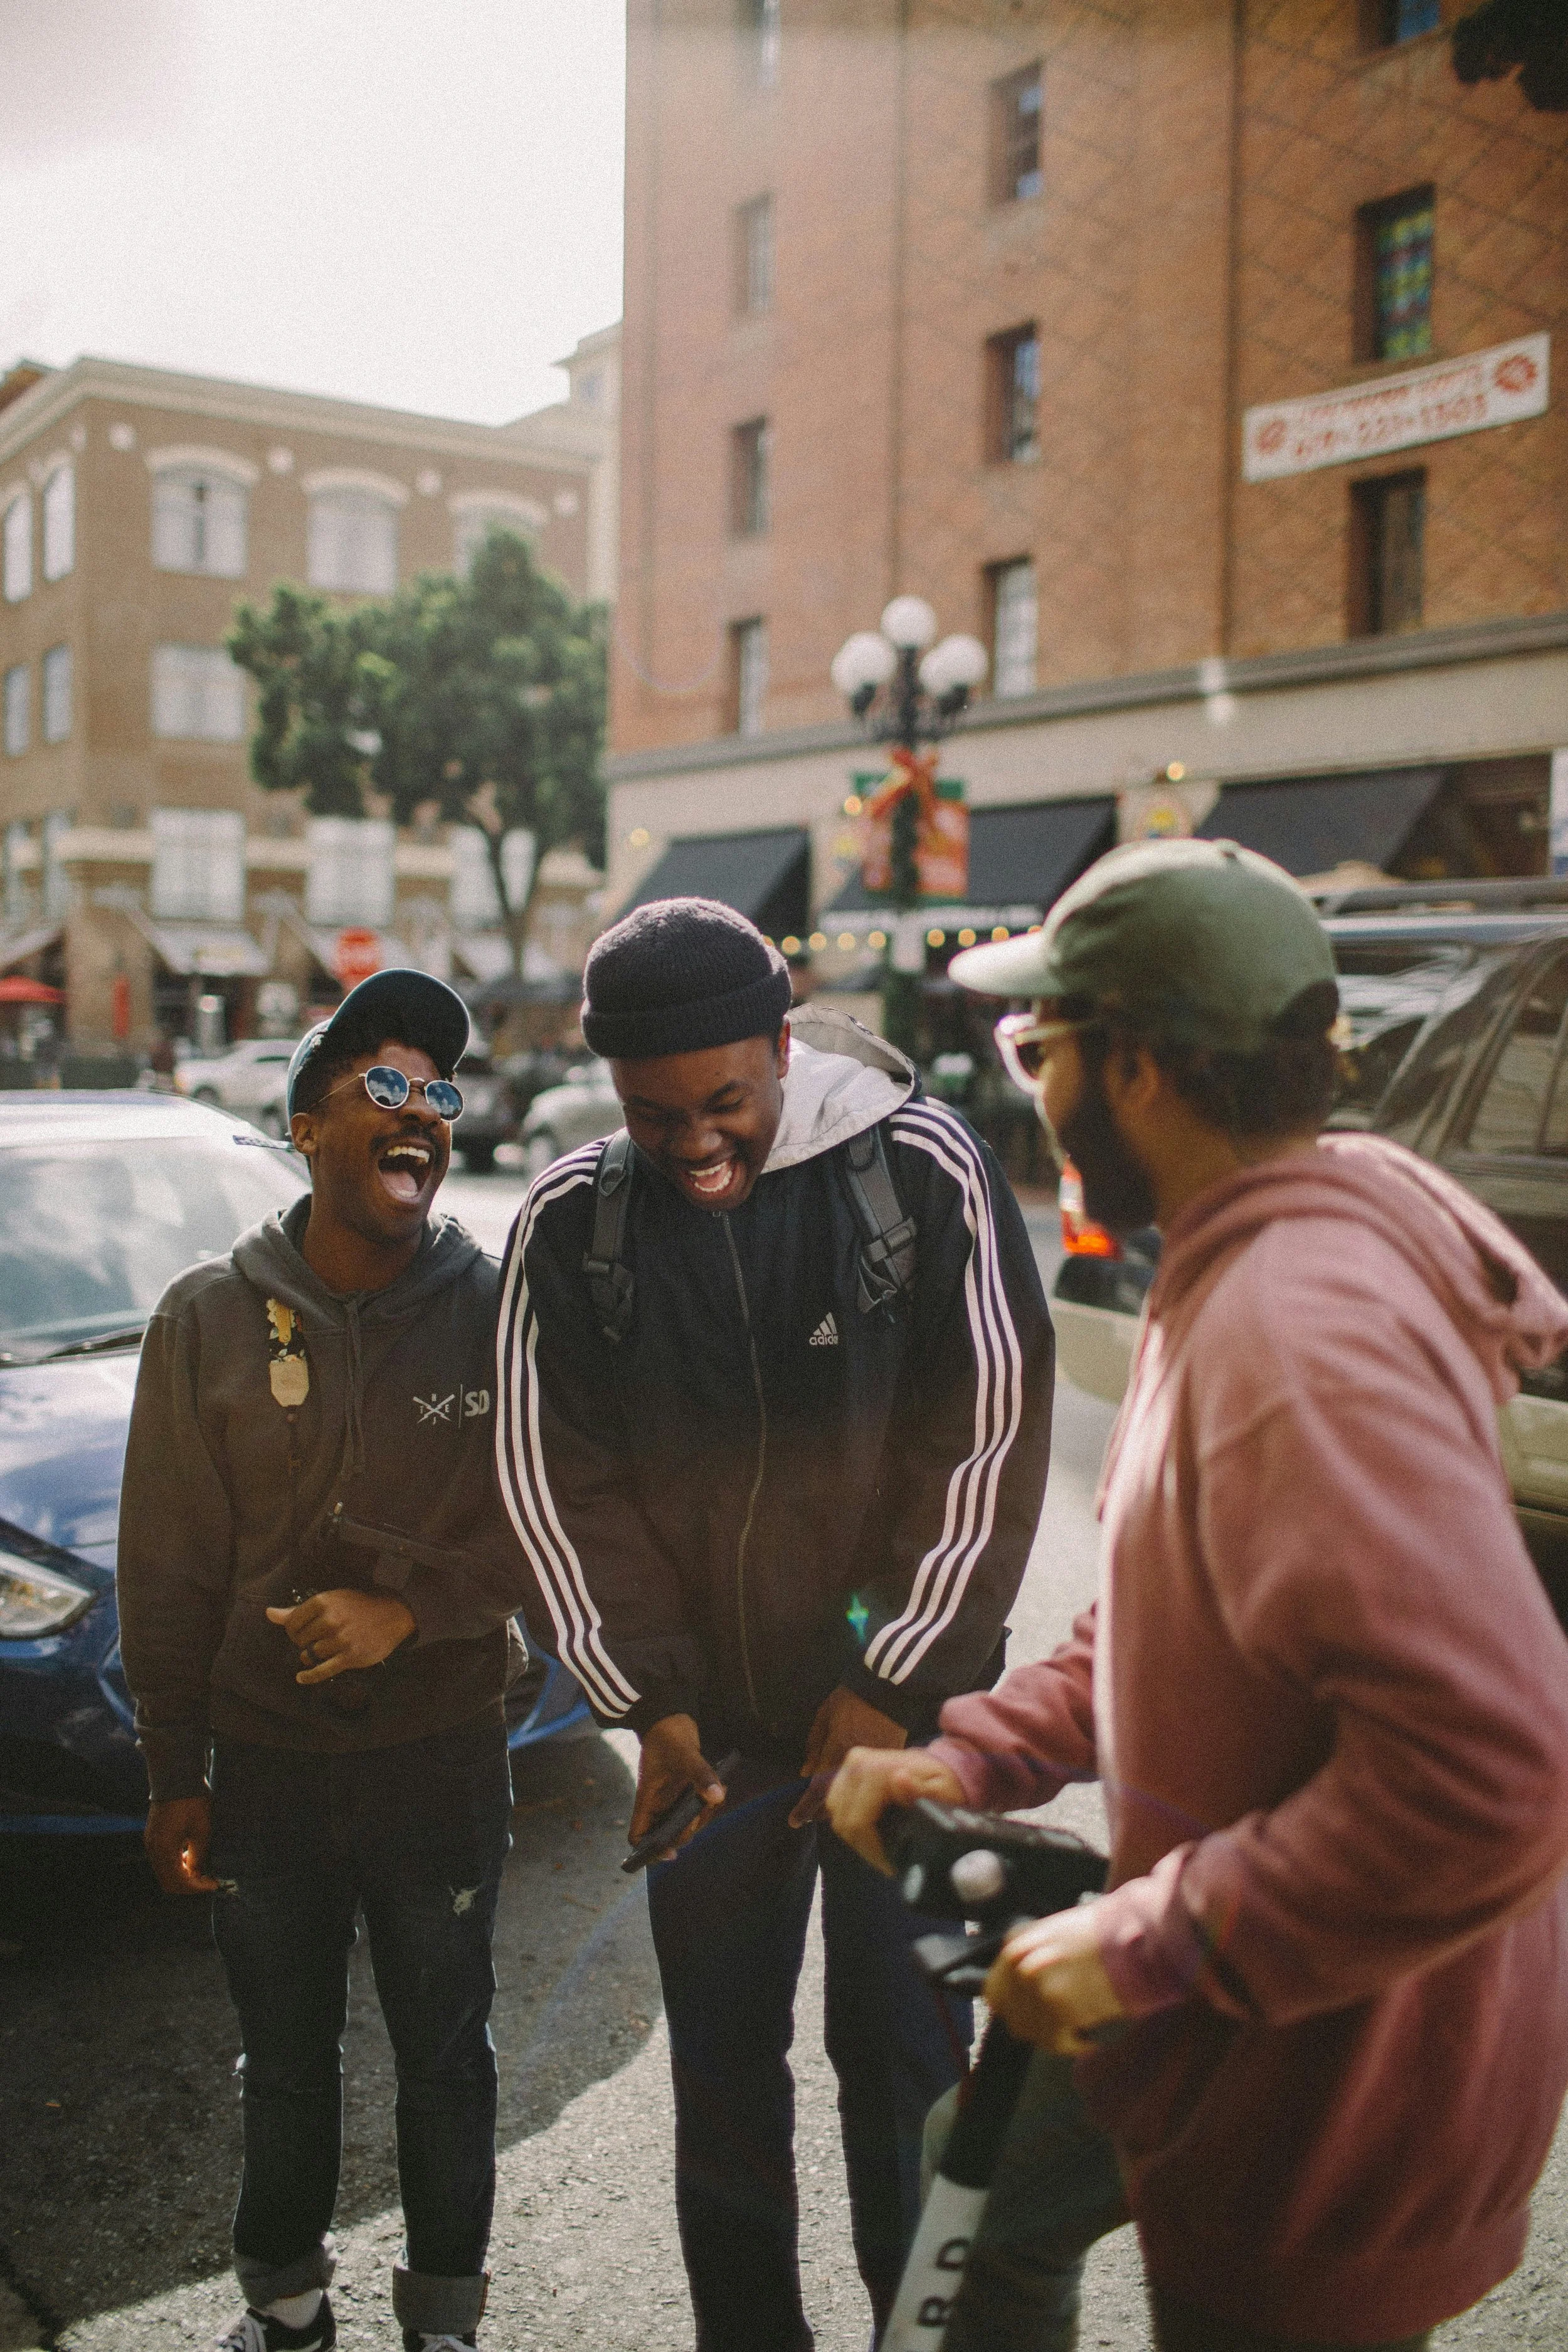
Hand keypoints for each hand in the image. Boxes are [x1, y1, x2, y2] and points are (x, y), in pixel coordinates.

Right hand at [145, 1795, 217, 1894]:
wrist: (176, 1776)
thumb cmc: (192, 1802)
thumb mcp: (202, 1830)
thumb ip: (199, 1856)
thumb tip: (199, 1874)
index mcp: (164, 1850)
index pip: (178, 1882)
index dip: (197, 1887)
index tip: (214, 1884)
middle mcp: (153, 1850)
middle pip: (168, 1881)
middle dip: (189, 1885)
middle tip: (208, 1880)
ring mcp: (150, 1842)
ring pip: (164, 1871)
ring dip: (182, 1875)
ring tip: (202, 1868)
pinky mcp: (152, 1835)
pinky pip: (162, 1859)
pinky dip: (175, 1864)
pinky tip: (190, 1856)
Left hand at [265, 1588, 415, 1682]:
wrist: (393, 1614)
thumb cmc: (358, 1605)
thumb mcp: (330, 1600)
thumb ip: (297, 1610)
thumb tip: (269, 1614)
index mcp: (323, 1602)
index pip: (292, 1622)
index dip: (293, 1630)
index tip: (301, 1631)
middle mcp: (330, 1620)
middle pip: (299, 1640)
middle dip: (302, 1642)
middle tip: (313, 1640)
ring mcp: (340, 1640)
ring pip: (309, 1655)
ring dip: (309, 1656)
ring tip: (319, 1651)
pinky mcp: (349, 1657)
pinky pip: (322, 1671)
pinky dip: (309, 1677)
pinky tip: (302, 1677)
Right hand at [630, 1714, 727, 1856]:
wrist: (671, 1717)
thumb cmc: (668, 1735)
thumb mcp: (685, 1754)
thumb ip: (701, 1775)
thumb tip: (717, 1797)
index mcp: (647, 1800)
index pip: (639, 1835)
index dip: (649, 1850)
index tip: (669, 1852)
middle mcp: (658, 1803)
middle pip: (667, 1834)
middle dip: (687, 1831)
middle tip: (702, 1812)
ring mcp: (672, 1798)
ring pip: (685, 1822)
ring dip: (703, 1816)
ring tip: (715, 1795)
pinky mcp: (685, 1790)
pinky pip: (697, 1807)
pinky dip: (708, 1803)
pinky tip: (719, 1788)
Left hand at [791, 1687, 908, 1827]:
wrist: (887, 1690)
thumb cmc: (851, 1699)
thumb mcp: (825, 1716)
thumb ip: (814, 1746)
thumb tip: (806, 1772)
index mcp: (836, 1751)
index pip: (817, 1787)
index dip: (805, 1806)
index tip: (794, 1820)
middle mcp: (854, 1764)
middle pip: (836, 1798)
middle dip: (821, 1809)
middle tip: (810, 1815)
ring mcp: (874, 1766)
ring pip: (853, 1797)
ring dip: (840, 1805)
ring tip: (829, 1810)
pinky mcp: (890, 1764)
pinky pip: (872, 1787)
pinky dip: (861, 1794)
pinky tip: (855, 1797)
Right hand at [823, 1743, 966, 1869]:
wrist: (936, 1766)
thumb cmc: (942, 1784)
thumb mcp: (942, 1791)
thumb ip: (920, 1791)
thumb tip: (898, 1779)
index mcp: (878, 1768)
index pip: (857, 1821)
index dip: (871, 1850)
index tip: (890, 1866)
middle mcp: (857, 1762)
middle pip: (843, 1821)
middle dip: (864, 1847)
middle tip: (887, 1861)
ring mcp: (849, 1766)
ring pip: (837, 1816)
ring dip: (856, 1836)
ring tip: (881, 1848)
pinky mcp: (845, 1772)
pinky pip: (837, 1807)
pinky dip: (851, 1823)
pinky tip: (872, 1832)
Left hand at [984, 1903, 1125, 2055]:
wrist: (1133, 1936)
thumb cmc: (1102, 1936)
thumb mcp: (1054, 1936)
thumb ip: (1032, 1959)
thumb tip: (1023, 1992)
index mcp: (1016, 1943)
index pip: (994, 1992)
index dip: (1014, 2008)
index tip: (1030, 2015)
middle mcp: (1020, 1964)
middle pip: (1011, 2017)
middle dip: (1035, 2026)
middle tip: (1059, 2027)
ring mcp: (1037, 1986)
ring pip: (1033, 2034)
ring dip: (1055, 2037)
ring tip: (1078, 2029)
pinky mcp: (1057, 2008)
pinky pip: (1055, 2042)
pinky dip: (1074, 2046)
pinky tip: (1089, 2039)